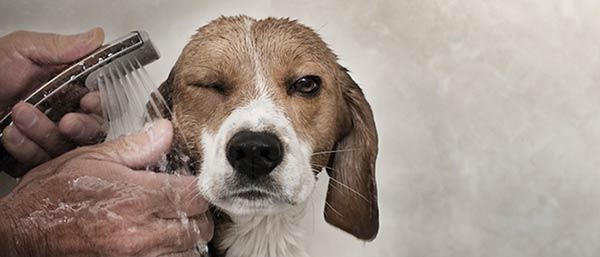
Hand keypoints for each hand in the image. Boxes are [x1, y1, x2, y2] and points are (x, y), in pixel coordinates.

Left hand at [0, 28, 105, 169]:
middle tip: (65, 121)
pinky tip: (9, 134)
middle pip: (93, 130)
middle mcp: (63, 112)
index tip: (90, 101)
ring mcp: (47, 137)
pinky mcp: (31, 156)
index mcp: (68, 86)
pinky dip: (25, 149)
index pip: (100, 101)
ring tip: (19, 115)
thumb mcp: (21, 49)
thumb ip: (60, 46)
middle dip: (81, 127)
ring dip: (44, 133)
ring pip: (67, 148)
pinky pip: (41, 164)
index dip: (100, 104)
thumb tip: (95, 37)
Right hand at [0, 119, 212, 256]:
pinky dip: (169, 255)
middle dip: (198, 216)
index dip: (199, 189)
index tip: (193, 185)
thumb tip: (166, 131)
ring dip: (186, 239)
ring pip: (187, 252)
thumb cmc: (50, 199)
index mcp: (134, 198)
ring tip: (173, 225)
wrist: (19, 235)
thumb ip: (135, 147)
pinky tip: (158, 242)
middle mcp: (139, 232)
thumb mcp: (91, 159)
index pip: (193, 195)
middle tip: (186, 207)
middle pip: (198, 228)